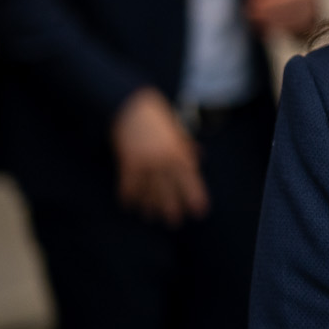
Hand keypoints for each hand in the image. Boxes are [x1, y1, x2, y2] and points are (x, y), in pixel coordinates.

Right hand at [112, 87, 208, 224]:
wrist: (130, 106)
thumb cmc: (156, 116)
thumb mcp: (177, 129)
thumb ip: (186, 145)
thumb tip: (198, 157)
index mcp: (179, 153)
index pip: (191, 180)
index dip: (196, 197)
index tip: (200, 212)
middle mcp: (164, 161)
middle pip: (170, 191)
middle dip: (172, 208)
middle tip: (174, 222)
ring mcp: (145, 164)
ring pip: (149, 192)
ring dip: (149, 206)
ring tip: (151, 217)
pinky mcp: (128, 163)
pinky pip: (129, 185)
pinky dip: (129, 196)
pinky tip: (129, 205)